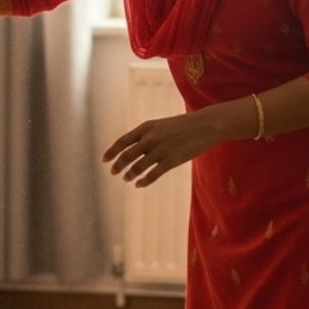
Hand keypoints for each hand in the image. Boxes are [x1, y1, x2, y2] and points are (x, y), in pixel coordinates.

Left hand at [102, 111, 218, 186]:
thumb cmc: (183, 125)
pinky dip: (143, 181)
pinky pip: (152, 175)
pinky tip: (140, 184)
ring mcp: (161, 150)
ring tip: (127, 178)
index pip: (123, 141)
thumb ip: (146, 135)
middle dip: (118, 166)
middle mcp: (151, 138)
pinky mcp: (171, 161)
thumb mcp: (161, 125)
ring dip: (129, 175)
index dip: (112, 152)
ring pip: (137, 167)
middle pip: (127, 156)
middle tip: (114, 172)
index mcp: (147, 127)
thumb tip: (131, 150)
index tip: (104, 160)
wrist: (204, 125)